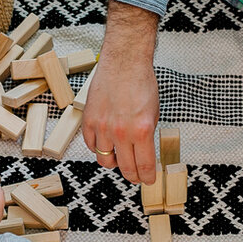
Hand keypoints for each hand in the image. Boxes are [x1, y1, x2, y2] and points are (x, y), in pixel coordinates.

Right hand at [82, 1, 160, 184]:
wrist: (124, 62)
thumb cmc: (141, 83)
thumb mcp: (153, 113)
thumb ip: (147, 135)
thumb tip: (144, 153)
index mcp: (143, 130)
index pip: (144, 166)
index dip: (147, 177)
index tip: (148, 179)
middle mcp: (121, 132)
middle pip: (125, 168)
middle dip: (133, 176)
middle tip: (136, 176)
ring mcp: (103, 127)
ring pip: (105, 160)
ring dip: (114, 163)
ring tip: (120, 159)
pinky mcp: (89, 120)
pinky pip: (91, 145)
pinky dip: (98, 148)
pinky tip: (106, 144)